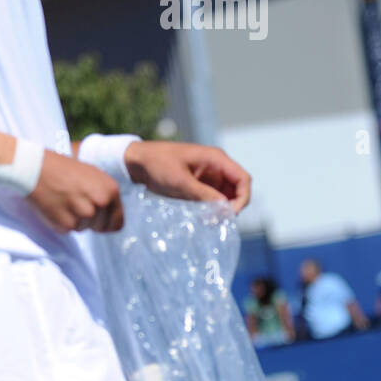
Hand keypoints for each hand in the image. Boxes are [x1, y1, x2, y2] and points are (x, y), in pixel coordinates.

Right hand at [27, 149, 123, 233]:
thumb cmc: (65, 169)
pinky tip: (56, 207)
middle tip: (74, 203)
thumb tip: (110, 216)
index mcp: (111, 190)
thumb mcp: (94, 176)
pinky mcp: (67, 224)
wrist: (37, 169)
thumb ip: (105, 195)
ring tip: (64, 202)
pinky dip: (62, 223)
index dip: (107, 224)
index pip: (117, 222)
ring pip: (83, 228)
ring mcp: (84, 214)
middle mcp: (101, 203)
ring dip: (74, 220)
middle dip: (89, 220)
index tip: (98, 221)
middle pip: (100, 227)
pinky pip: (68, 230)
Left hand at [123, 141, 250, 211]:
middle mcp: (216, 167)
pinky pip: (213, 198)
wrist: (137, 161)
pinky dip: (211, 209)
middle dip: (231, 206)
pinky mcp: (199, 185)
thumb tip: (226, 211)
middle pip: (237, 189)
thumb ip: (204, 195)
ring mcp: (208, 176)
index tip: (230, 215)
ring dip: (221, 209)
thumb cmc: (158, 164)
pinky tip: (201, 217)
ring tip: (207, 220)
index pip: (243, 179)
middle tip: (216, 221)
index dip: (242, 198)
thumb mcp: (180, 182)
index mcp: (216, 159)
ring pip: (226, 196)